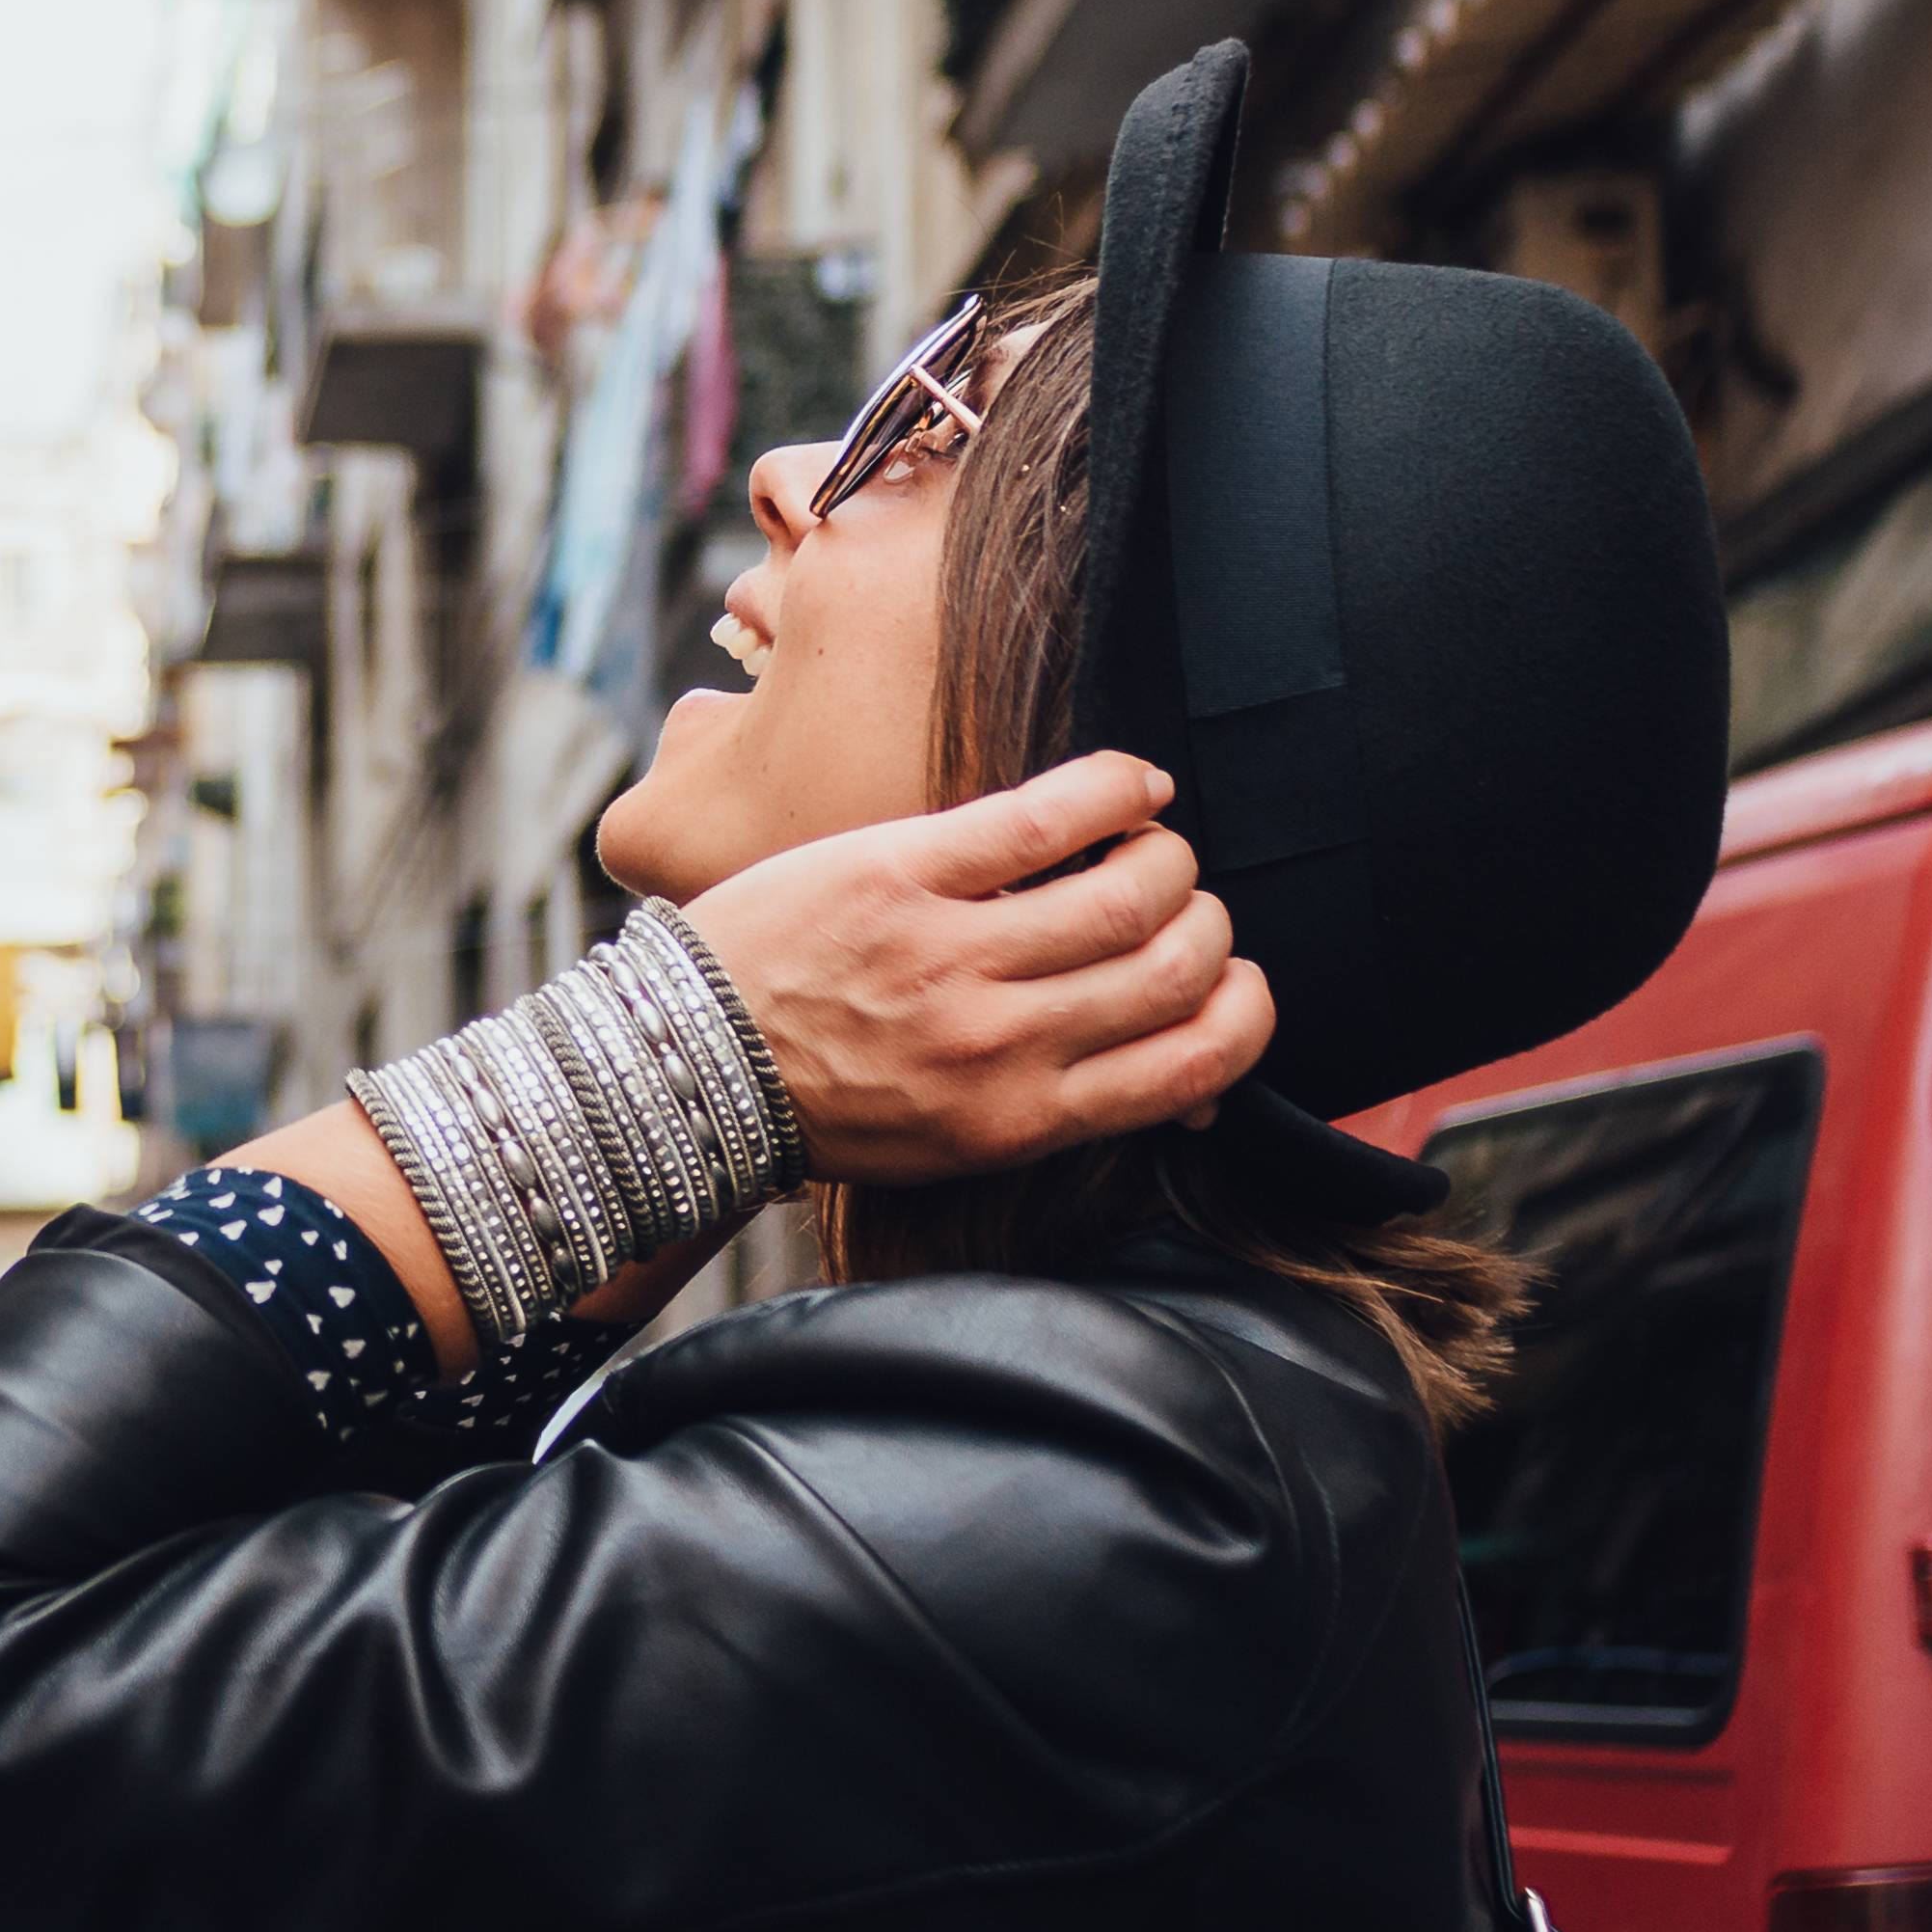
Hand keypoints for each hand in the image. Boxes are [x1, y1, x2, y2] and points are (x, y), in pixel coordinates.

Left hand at [680, 752, 1273, 1183]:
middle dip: (1208, 927)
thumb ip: (1070, 1110)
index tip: (1234, 983)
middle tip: (1184, 909)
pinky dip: (1115, 790)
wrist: (686, 1067)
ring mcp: (953, 951)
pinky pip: (1047, 816)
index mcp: (1024, 1115)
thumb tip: (1189, 1096)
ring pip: (1130, 889)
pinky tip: (1133, 784)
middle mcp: (1003, 1040)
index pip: (1196, 1062)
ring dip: (1168, 857)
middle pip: (1177, 966)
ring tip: (1151, 848)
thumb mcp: (959, 1147)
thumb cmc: (829, 1104)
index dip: (1245, 1012)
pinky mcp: (904, 871)